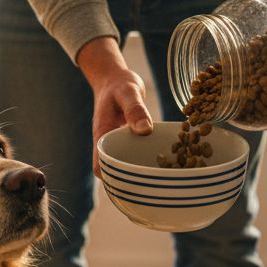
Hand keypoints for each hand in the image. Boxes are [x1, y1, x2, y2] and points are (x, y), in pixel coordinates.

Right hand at [76, 36, 152, 175]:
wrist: (116, 78)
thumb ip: (135, 109)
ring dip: (141, 173)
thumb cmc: (119, 84)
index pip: (100, 168)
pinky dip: (148, 161)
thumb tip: (145, 130)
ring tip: (163, 180)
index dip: (111, 180)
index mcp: (103, 136)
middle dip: (130, 182)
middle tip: (154, 188)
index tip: (130, 185)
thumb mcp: (128, 92)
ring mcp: (119, 145)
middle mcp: (109, 144)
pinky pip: (136, 156)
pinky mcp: (130, 142)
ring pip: (126, 167)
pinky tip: (167, 163)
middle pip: (114, 172)